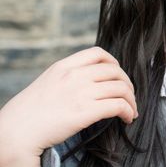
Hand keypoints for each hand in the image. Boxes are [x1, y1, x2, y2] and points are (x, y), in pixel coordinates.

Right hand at [0, 46, 137, 165]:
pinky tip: (127, 118)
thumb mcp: (48, 82)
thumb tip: (89, 81)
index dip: (115, 63)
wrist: (14, 133)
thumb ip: (68, 77)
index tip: (118, 76)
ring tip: (131, 110)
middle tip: (128, 96)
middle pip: (116, 71)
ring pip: (122, 88)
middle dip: (127, 84)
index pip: (98, 53)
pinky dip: (128, 111)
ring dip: (131, 100)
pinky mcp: (85, 112)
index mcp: (64, 66)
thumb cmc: (28, 113)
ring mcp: (81, 92)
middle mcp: (74, 75)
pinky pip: (118, 105)